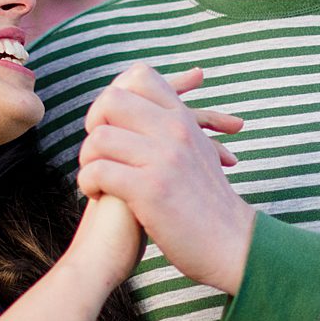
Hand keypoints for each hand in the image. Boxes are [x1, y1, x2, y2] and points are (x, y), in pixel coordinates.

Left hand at [76, 64, 253, 293]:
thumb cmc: (206, 205)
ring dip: (87, 159)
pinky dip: (88, 183)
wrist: (232, 244)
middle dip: (94, 124)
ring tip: (96, 178)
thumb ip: (174, 129)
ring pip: (99, 137)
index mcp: (183, 119)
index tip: (113, 124)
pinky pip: (99, 170)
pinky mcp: (151, 189)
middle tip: (98, 152)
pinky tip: (96, 194)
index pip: (140, 75)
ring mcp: (164, 158)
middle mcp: (176, 131)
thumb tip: (145, 112)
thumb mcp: (198, 152)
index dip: (115, 95)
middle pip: (112, 100)